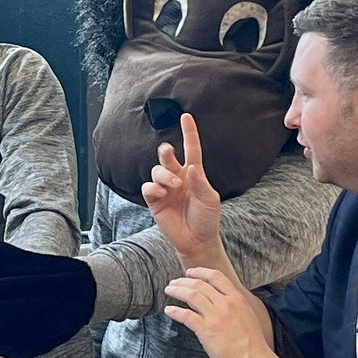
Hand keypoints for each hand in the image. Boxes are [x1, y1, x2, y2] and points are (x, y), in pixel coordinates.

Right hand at [140, 113, 222, 261]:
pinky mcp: (155, 201)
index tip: (186, 117)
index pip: (191, 150)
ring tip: (172, 185)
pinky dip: (154, 188)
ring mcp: (165, 189)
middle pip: (167, 157)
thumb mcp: (209, 199)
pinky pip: (148, 187)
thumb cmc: (206, 218)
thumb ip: (199, 182)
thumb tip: (190, 167)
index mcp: (194, 174)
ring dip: (163, 175)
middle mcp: (178, 178)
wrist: (196, 240)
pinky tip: (162, 193)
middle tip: (167, 152)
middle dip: (166, 152)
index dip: (189, 133)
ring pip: (156, 171)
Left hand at [163, 266, 275, 357]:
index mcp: (237, 298)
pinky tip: (169, 310)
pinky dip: (175, 311)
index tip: (189, 272)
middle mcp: (226, 304)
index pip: (216, 276)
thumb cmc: (252, 343)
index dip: (200, 272)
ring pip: (191, 295)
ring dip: (177, 291)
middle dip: (183, 281)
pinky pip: (186, 315)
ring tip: (169, 290)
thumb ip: (231, 305)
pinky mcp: (206, 330)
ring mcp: (216, 317)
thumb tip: (212, 299)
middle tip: (174, 282)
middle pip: (199, 284)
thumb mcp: (246, 315)